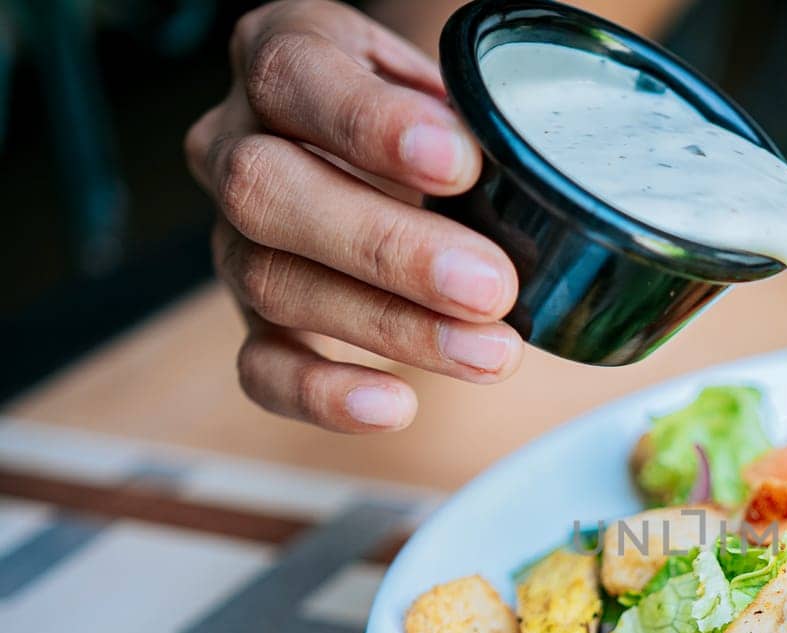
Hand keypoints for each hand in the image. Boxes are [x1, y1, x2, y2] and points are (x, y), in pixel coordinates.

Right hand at [186, 0, 522, 431]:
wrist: (405, 159)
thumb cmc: (435, 118)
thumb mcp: (453, 86)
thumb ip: (472, 112)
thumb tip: (534, 171)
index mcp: (284, 56)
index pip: (296, 76)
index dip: (371, 126)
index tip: (459, 163)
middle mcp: (236, 143)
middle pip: (269, 191)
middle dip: (388, 247)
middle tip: (490, 285)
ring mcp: (236, 237)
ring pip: (275, 282)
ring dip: (391, 328)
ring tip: (490, 352)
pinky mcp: (254, 319)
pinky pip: (261, 366)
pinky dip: (324, 396)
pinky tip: (396, 406)